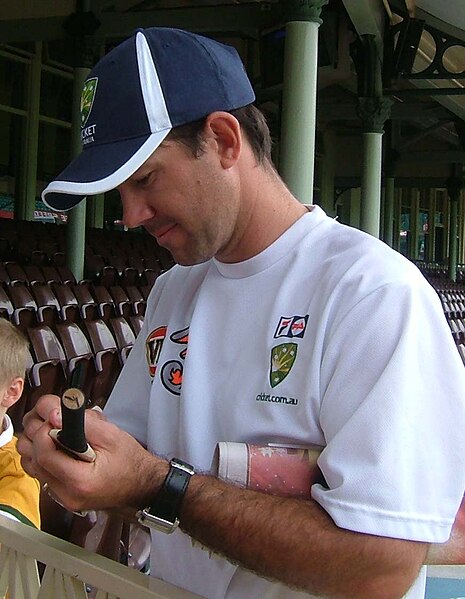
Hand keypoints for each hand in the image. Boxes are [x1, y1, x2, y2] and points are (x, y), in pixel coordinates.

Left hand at [18, 396, 168, 512]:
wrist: (140, 484)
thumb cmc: (130, 461)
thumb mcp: (111, 435)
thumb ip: (83, 424)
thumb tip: (56, 414)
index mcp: (80, 480)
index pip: (44, 454)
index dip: (44, 430)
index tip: (55, 417)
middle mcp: (66, 493)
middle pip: (31, 458)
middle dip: (38, 431)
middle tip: (54, 418)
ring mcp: (61, 497)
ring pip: (30, 465)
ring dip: (37, 443)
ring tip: (56, 430)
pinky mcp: (60, 495)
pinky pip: (39, 472)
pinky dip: (43, 455)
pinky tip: (58, 446)